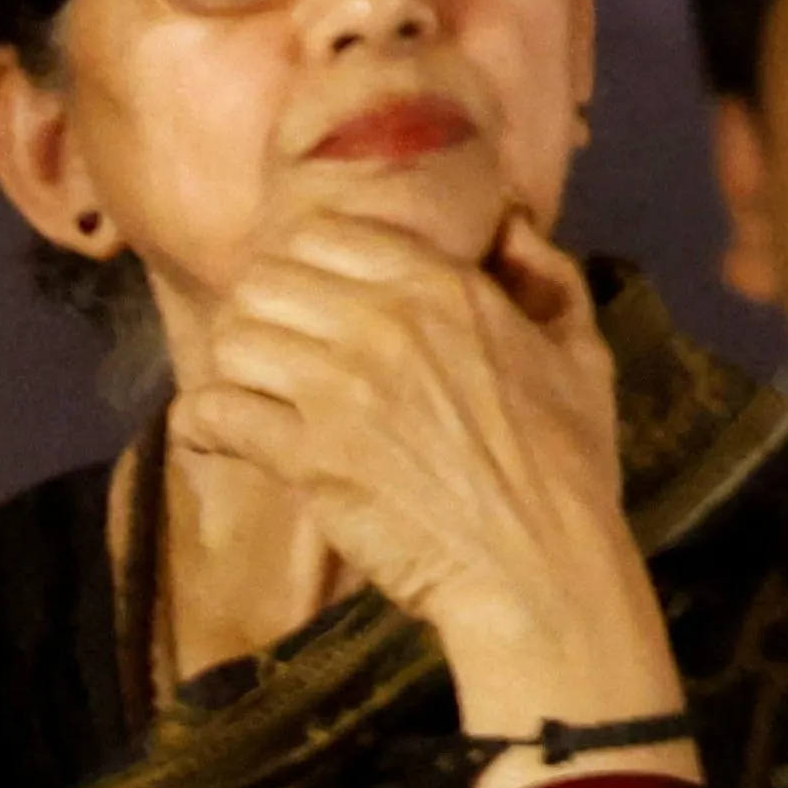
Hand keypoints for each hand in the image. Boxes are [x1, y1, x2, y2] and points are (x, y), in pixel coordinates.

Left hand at [170, 204, 662, 718]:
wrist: (539, 563)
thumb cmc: (569, 459)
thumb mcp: (583, 350)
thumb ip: (547, 275)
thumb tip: (509, 224)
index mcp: (445, 286)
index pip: (323, 233)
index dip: (306, 263)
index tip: (313, 296)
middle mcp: (383, 322)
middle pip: (263, 281)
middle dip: (262, 310)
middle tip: (278, 346)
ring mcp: (339, 390)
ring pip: (232, 339)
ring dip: (235, 365)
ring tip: (254, 390)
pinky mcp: (306, 457)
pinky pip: (215, 413)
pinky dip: (204, 422)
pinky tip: (222, 435)